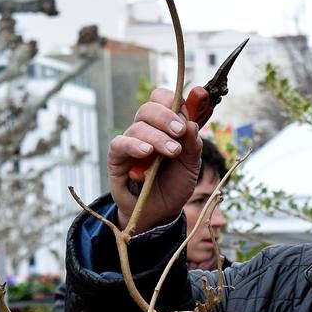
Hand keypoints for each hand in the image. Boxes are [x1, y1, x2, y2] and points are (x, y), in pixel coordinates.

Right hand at [108, 86, 202, 230]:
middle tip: (180, 131)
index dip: (174, 100)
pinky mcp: (117, 158)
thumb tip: (191, 123)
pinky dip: (134, 145)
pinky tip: (147, 153)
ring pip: (139, 126)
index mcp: (165, 126)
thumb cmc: (174, 185)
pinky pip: (120, 143)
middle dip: (166, 116)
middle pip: (149, 107)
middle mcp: (147, 130)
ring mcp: (131, 142)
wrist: (161, 212)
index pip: (163, 99)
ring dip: (157, 137)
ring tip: (172, 152)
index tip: (187, 114)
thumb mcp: (191, 166)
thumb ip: (194, 144)